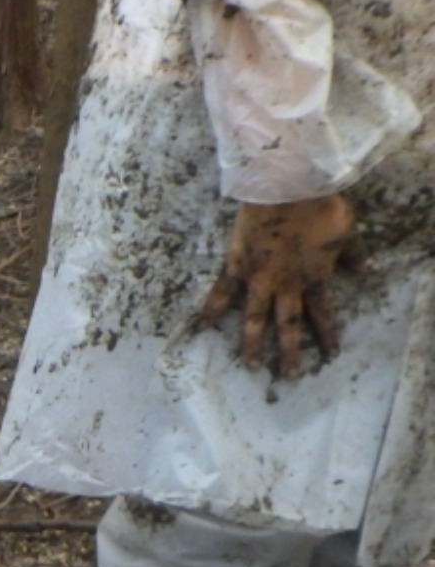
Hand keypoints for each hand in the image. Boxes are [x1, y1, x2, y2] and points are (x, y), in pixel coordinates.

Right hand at [194, 194, 360, 377]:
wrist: (288, 191)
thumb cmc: (320, 208)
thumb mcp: (346, 232)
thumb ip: (352, 254)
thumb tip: (365, 268)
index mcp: (314, 278)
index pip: (323, 313)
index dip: (328, 333)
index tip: (331, 352)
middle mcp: (286, 286)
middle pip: (288, 325)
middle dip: (289, 352)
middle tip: (287, 376)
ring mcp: (258, 279)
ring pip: (255, 318)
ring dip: (253, 343)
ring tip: (249, 364)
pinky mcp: (236, 266)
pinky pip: (221, 292)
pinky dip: (211, 309)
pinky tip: (201, 326)